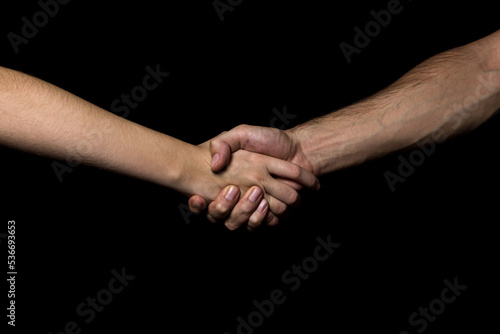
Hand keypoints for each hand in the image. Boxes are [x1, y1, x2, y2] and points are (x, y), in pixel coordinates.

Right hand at [189, 125, 317, 228]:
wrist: (300, 149)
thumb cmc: (270, 139)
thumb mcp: (242, 133)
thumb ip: (223, 143)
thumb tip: (215, 165)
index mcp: (228, 178)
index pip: (202, 199)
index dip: (197, 203)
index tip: (197, 198)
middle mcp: (239, 194)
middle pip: (223, 214)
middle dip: (227, 206)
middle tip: (237, 189)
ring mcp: (255, 204)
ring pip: (242, 221)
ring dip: (248, 211)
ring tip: (257, 193)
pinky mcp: (272, 212)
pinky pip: (263, 223)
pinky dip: (265, 218)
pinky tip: (266, 204)